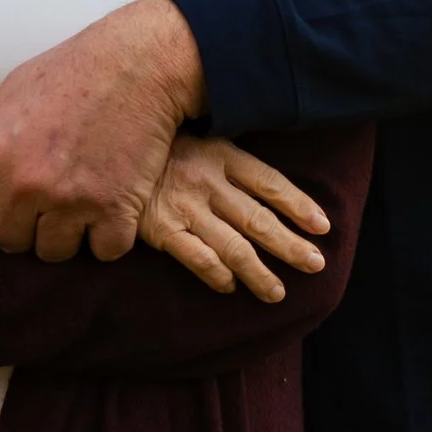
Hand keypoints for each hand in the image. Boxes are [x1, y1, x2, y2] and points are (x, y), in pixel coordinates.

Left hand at [0, 0, 204, 262]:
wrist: (138, 62)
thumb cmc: (70, 70)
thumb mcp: (8, 88)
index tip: (0, 206)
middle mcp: (26, 185)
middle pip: (9, 242)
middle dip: (24, 227)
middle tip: (46, 204)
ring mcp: (71, 201)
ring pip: (53, 253)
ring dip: (65, 236)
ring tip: (78, 207)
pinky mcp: (115, 210)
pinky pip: (102, 252)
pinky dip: (108, 237)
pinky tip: (110, 211)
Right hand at [141, 137, 329, 303]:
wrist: (107, 152)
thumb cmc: (159, 148)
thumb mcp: (198, 139)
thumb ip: (228, 162)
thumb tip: (267, 189)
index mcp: (222, 155)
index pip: (270, 183)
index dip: (300, 205)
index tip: (324, 227)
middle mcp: (209, 182)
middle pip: (259, 220)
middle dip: (290, 245)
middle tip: (316, 265)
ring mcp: (186, 208)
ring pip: (233, 246)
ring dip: (259, 273)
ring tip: (278, 293)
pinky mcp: (162, 230)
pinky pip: (197, 258)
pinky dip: (217, 275)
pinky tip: (230, 287)